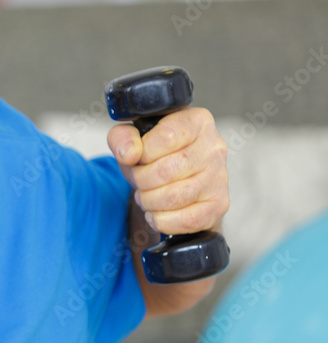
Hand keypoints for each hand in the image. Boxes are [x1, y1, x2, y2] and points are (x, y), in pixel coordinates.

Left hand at [107, 108, 229, 235]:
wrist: (176, 178)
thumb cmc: (156, 154)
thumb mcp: (133, 138)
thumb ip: (122, 137)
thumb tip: (129, 153)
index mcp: (197, 122)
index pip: (166, 137)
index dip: (143, 153)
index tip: (137, 158)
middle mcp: (214, 148)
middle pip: (166, 171)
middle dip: (141, 181)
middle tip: (138, 181)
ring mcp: (220, 177)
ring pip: (175, 197)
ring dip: (149, 201)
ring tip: (145, 196)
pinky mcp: (219, 204)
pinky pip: (188, 220)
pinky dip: (162, 220)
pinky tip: (156, 212)